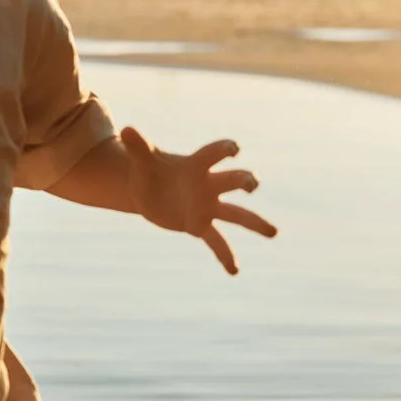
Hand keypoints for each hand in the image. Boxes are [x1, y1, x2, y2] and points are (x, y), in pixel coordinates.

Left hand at [120, 125, 276, 276]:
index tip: (235, 149)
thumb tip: (126, 129)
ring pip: (236, 214)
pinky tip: (234, 271)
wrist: (146, 188)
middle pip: (232, 180)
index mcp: (195, 165)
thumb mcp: (141, 159)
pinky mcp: (199, 225)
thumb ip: (138, 147)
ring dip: (255, 223)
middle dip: (244, 181)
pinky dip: (225, 256)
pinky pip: (216, 242)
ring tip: (274, 232)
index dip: (224, 149)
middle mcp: (207, 185)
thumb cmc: (148, 169)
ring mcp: (206, 206)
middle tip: (253, 185)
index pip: (213, 154)